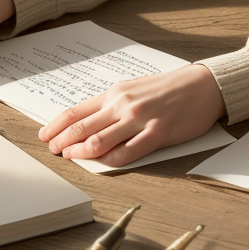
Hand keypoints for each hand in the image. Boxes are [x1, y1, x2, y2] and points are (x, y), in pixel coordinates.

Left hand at [39, 64, 226, 166]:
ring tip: (70, 158)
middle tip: (53, 150)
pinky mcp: (157, 134)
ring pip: (98, 142)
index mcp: (116, 93)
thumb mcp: (135, 88)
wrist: (203, 85)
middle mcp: (123, 105)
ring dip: (79, 153)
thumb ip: (112, 104)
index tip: (45, 136)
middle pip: (81, 128)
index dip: (56, 126)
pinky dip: (109, 162)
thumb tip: (88, 121)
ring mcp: (139, 120)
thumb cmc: (169, 87)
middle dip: (62, 141)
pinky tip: (101, 164)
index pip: (76, 111)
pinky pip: (126, 154)